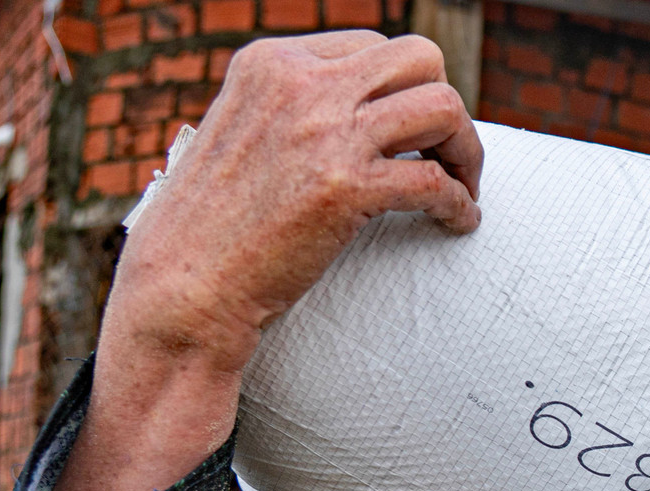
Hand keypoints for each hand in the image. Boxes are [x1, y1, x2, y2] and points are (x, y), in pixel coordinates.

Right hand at [111, 30, 481, 367]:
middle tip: (446, 156)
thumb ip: (293, 107)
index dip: (404, 90)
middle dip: (446, 109)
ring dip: (466, 149)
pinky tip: (456, 223)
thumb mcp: (243, 132)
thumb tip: (363, 109)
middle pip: (421, 59)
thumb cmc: (213, 225)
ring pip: (442, 107)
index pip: (372, 45)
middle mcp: (299, 82)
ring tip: (461, 187)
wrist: (183, 286)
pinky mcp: (344, 188)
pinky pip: (435, 182)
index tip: (412, 133)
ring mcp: (323, 132)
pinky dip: (457, 205)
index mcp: (270, 62)